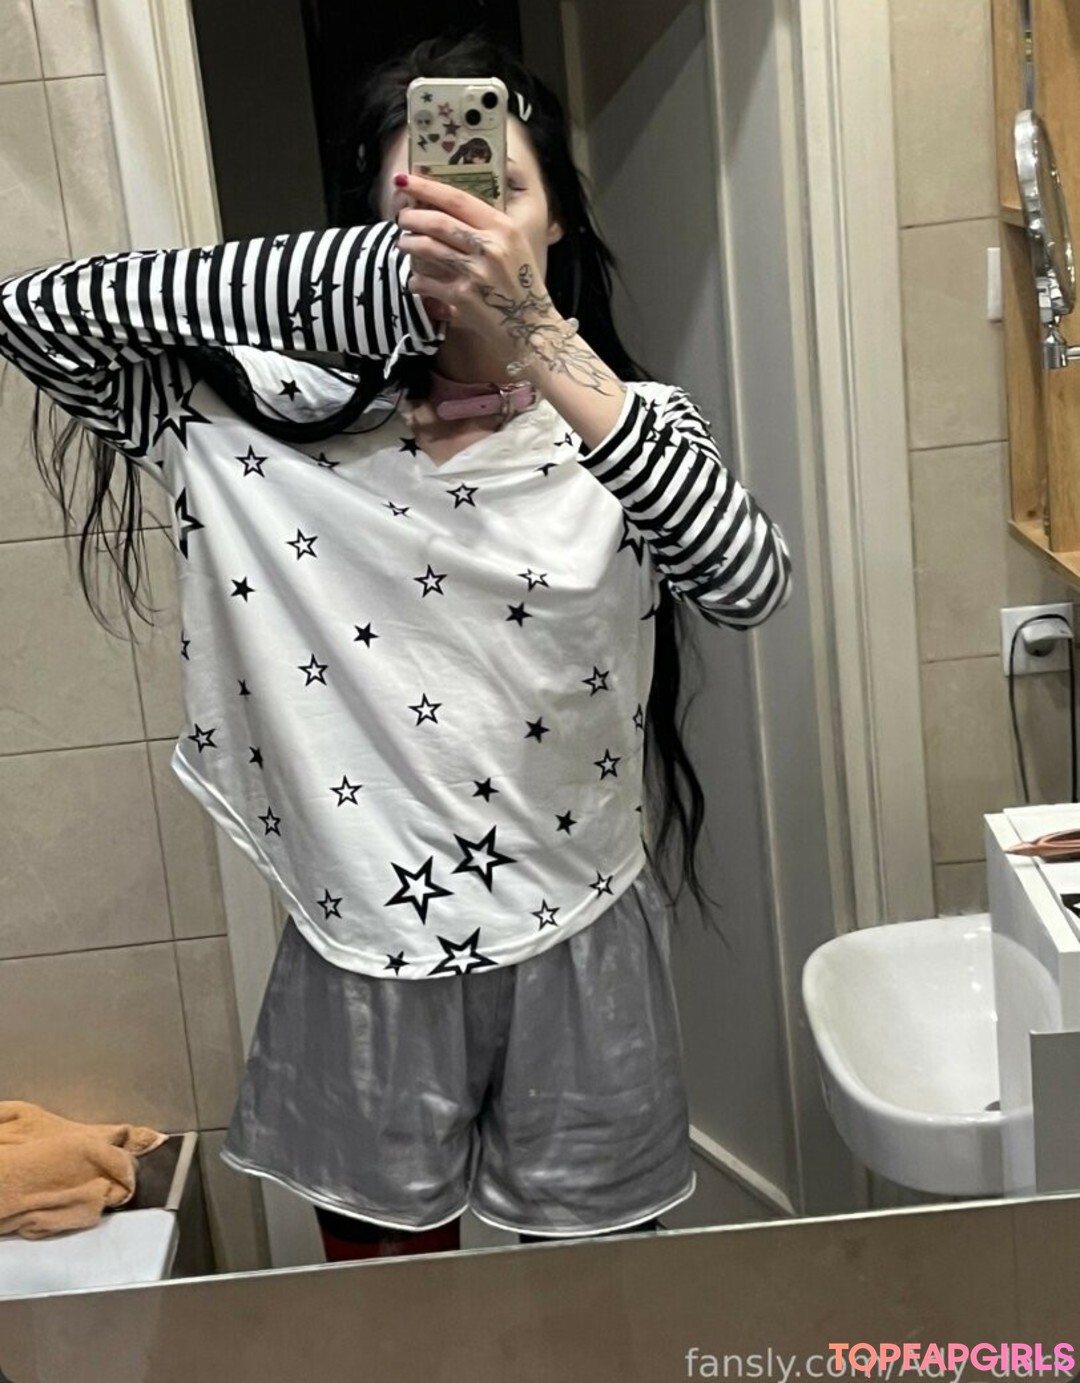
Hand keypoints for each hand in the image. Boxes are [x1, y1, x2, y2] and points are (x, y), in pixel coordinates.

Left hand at [395, 173, 570, 373]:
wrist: (533, 330)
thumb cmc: (522, 287)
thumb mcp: (515, 248)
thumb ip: (488, 228)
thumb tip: (449, 208)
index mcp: (504, 228)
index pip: (458, 199)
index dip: (427, 186)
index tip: (404, 179)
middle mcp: (490, 247)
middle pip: (438, 222)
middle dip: (412, 217)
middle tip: (401, 219)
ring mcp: (476, 273)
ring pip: (427, 248)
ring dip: (407, 244)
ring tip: (403, 244)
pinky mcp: (463, 298)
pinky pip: (426, 282)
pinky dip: (414, 280)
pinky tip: (415, 281)